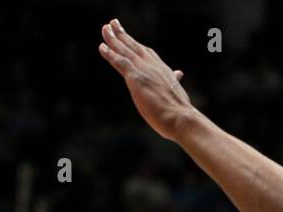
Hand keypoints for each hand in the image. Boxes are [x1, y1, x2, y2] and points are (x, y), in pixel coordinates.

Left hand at [98, 19, 192, 140]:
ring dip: (113, 39)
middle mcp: (153, 65)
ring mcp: (144, 70)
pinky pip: (120, 62)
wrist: (180, 116)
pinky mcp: (136, 77)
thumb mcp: (176, 91)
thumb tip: (179, 73)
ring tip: (105, 29)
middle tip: (113, 24)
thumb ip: (174, 80)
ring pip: (125, 50)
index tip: (129, 37)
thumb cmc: (179, 109)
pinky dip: (110, 54)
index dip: (137, 45)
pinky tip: (102, 47)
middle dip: (123, 35)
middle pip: (135, 46)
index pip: (147, 53)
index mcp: (163, 69)